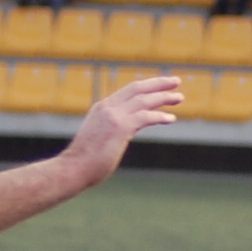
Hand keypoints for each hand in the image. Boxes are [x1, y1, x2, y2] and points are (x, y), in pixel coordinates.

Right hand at [59, 75, 183, 186]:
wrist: (72, 168)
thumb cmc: (83, 162)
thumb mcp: (96, 139)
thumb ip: (109, 132)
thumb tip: (118, 138)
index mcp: (102, 108)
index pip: (128, 91)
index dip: (146, 86)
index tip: (160, 86)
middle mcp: (108, 108)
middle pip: (138, 88)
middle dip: (159, 84)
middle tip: (176, 82)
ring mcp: (114, 116)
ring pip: (144, 100)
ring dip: (164, 98)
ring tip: (179, 98)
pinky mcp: (120, 127)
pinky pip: (146, 116)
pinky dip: (160, 116)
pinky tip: (171, 119)